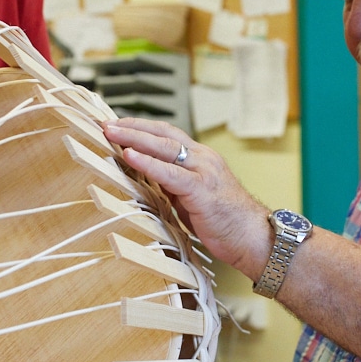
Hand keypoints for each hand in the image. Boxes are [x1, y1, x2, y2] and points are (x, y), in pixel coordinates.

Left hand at [102, 117, 272, 278]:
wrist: (254, 238)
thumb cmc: (225, 222)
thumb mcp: (192, 198)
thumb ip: (172, 185)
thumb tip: (147, 179)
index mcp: (201, 158)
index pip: (167, 134)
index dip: (141, 128)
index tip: (118, 125)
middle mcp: (203, 158)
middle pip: (163, 134)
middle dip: (132, 127)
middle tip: (106, 123)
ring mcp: (204, 171)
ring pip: (164, 147)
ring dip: (134, 138)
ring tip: (111, 133)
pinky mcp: (201, 190)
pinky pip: (170, 173)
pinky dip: (148, 163)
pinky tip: (130, 156)